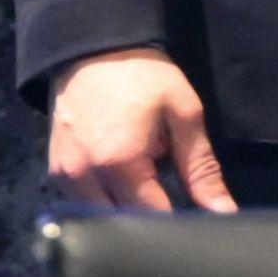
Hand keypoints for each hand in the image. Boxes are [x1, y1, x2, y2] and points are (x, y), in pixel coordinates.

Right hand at [47, 49, 233, 212]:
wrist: (96, 51)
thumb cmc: (145, 78)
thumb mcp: (184, 115)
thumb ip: (202, 169)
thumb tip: (223, 212)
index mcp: (119, 163)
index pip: (152, 218)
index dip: (177, 226)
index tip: (195, 224)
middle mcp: (84, 177)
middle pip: (121, 224)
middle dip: (150, 221)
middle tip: (174, 204)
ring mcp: (63, 176)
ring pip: (100, 217)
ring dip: (126, 213)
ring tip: (149, 190)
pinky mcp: (54, 172)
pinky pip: (82, 203)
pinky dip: (105, 201)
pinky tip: (125, 184)